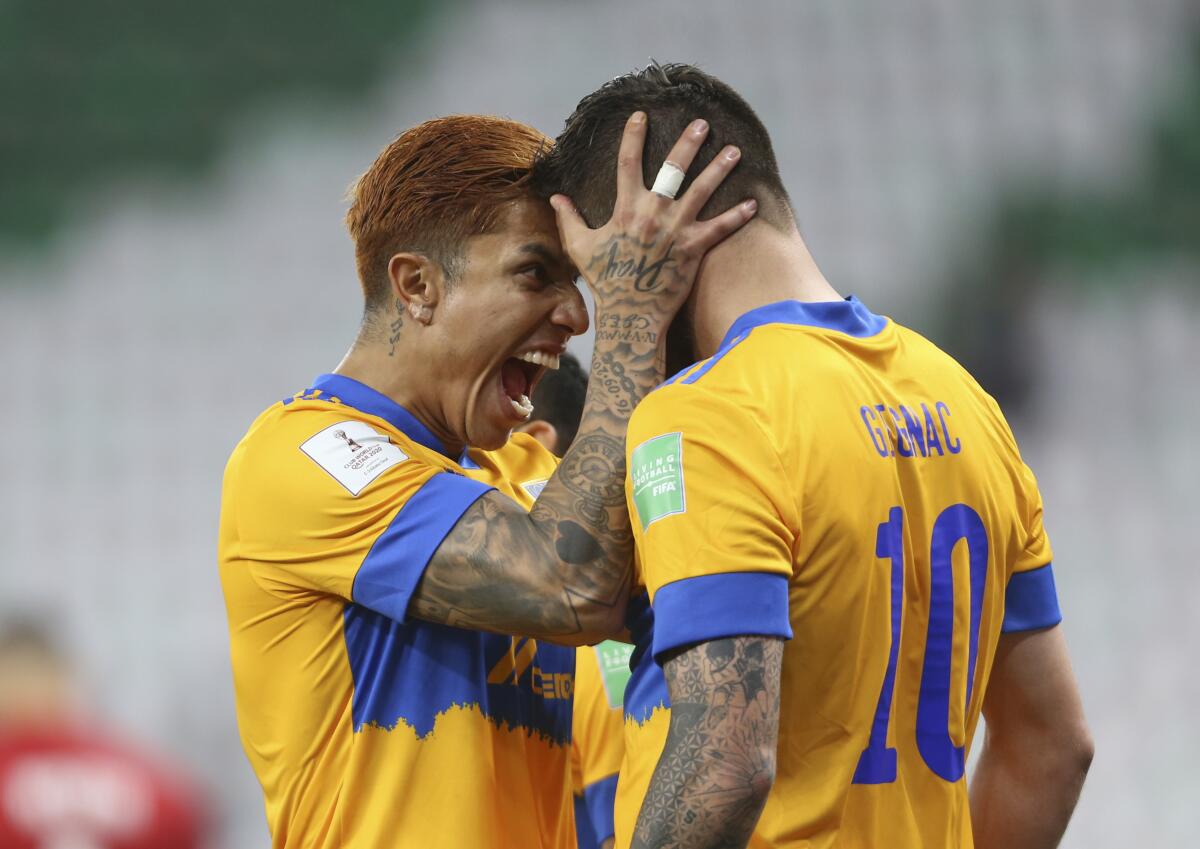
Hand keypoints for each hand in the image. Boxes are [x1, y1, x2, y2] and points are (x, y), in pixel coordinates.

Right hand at [549, 112, 756, 331]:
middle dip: (688, 143)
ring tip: (735, 150)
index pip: (628, 163)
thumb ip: (569, 219)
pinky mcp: (694, 248)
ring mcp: (676, 229)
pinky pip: (720, 227)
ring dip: (719, 168)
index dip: (633, 136)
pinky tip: (753, 203)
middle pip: (673, 168)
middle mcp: (653, 213)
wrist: (630, 313)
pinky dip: (737, 215)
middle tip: (702, 124)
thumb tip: (555, 198)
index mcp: (626, 208)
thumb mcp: (580, 247)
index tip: (641, 115)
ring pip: (702, 190)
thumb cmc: (605, 281)